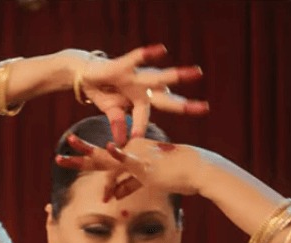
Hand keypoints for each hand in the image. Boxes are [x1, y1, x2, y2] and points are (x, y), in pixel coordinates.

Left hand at [58, 135, 208, 201]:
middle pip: (100, 155)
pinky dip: (118, 156)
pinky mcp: (147, 165)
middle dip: (78, 156)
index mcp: (132, 151)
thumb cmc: (177, 175)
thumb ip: (129, 185)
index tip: (71, 156)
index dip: (87, 159)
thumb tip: (113, 196)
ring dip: (83, 158)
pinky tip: (107, 148)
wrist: (199, 171)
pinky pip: (129, 161)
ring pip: (105, 159)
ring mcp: (138, 157)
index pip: (106, 156)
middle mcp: (132, 150)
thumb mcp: (149, 181)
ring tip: (62, 158)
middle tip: (58, 157)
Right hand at [74, 45, 208, 144]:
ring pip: (159, 79)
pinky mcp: (123, 66)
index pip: (147, 120)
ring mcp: (135, 78)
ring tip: (198, 73)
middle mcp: (144, 89)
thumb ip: (119, 123)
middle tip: (204, 109)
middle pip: (166, 100)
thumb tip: (120, 143)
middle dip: (184, 105)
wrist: (86, 73)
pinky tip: (162, 49)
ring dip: (177, 76)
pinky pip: (136, 59)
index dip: (143, 131)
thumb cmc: (103, 92)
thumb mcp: (111, 111)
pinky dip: (148, 54)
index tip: (142, 144)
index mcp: (142, 101)